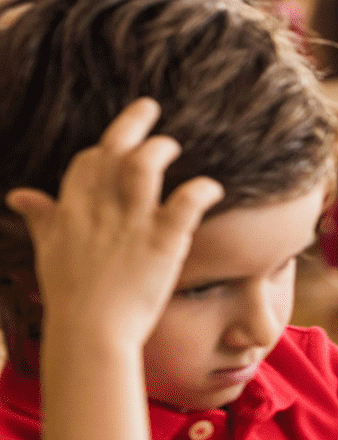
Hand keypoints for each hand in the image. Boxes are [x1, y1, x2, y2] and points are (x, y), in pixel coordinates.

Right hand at [4, 99, 222, 349]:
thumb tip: (20, 195)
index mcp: (71, 212)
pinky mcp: (162, 241)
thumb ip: (42, 218)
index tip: (119, 140)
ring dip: (161, 148)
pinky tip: (214, 188)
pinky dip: (203, 189)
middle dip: (132, 123)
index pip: (87, 162)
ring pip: (143, 166)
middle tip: (150, 106)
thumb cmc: (70, 296)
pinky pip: (186, 202)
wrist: (89, 335)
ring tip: (175, 145)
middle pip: (113, 152)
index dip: (104, 147)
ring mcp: (130, 224)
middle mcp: (98, 211)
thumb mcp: (48, 250)